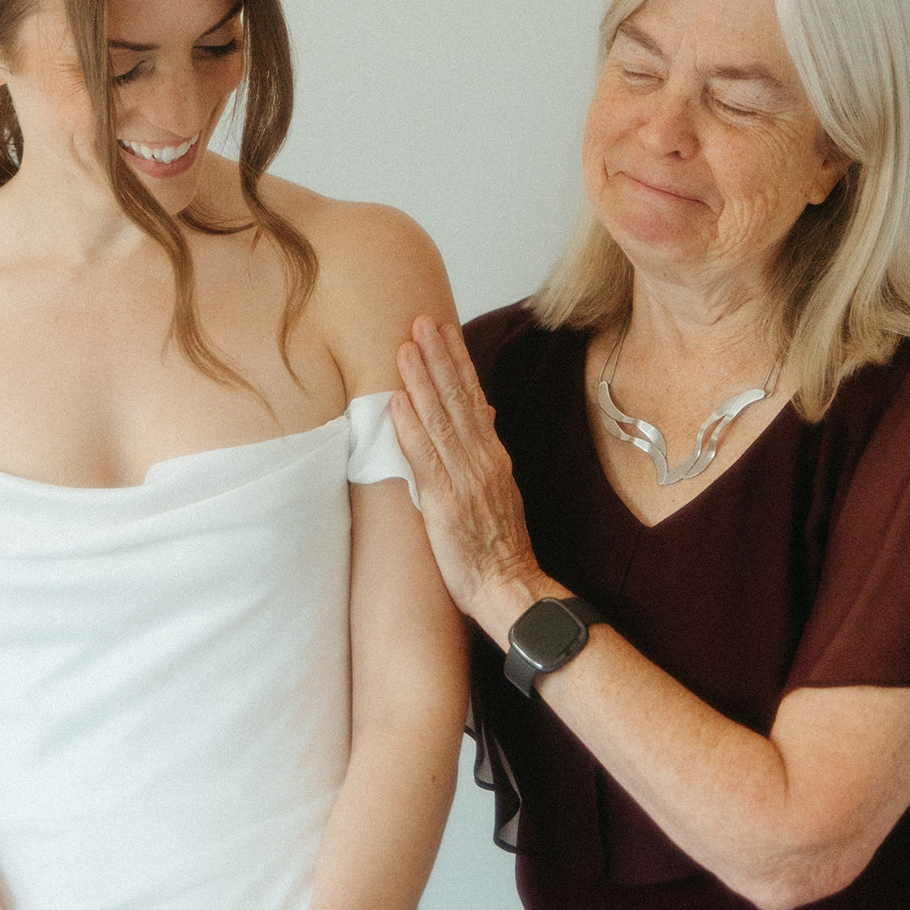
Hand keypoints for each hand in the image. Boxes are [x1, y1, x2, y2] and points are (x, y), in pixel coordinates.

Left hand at [390, 316, 542, 624]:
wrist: (511, 588)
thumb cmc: (500, 549)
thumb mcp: (501, 492)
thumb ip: (488, 452)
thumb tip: (483, 413)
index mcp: (493, 457)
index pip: (473, 398)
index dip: (456, 362)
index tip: (443, 330)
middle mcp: (482, 460)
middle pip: (457, 399)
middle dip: (438, 356)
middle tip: (421, 320)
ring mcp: (464, 479)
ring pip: (440, 419)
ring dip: (421, 380)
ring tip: (406, 346)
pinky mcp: (446, 501)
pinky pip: (425, 456)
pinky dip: (410, 426)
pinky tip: (398, 400)